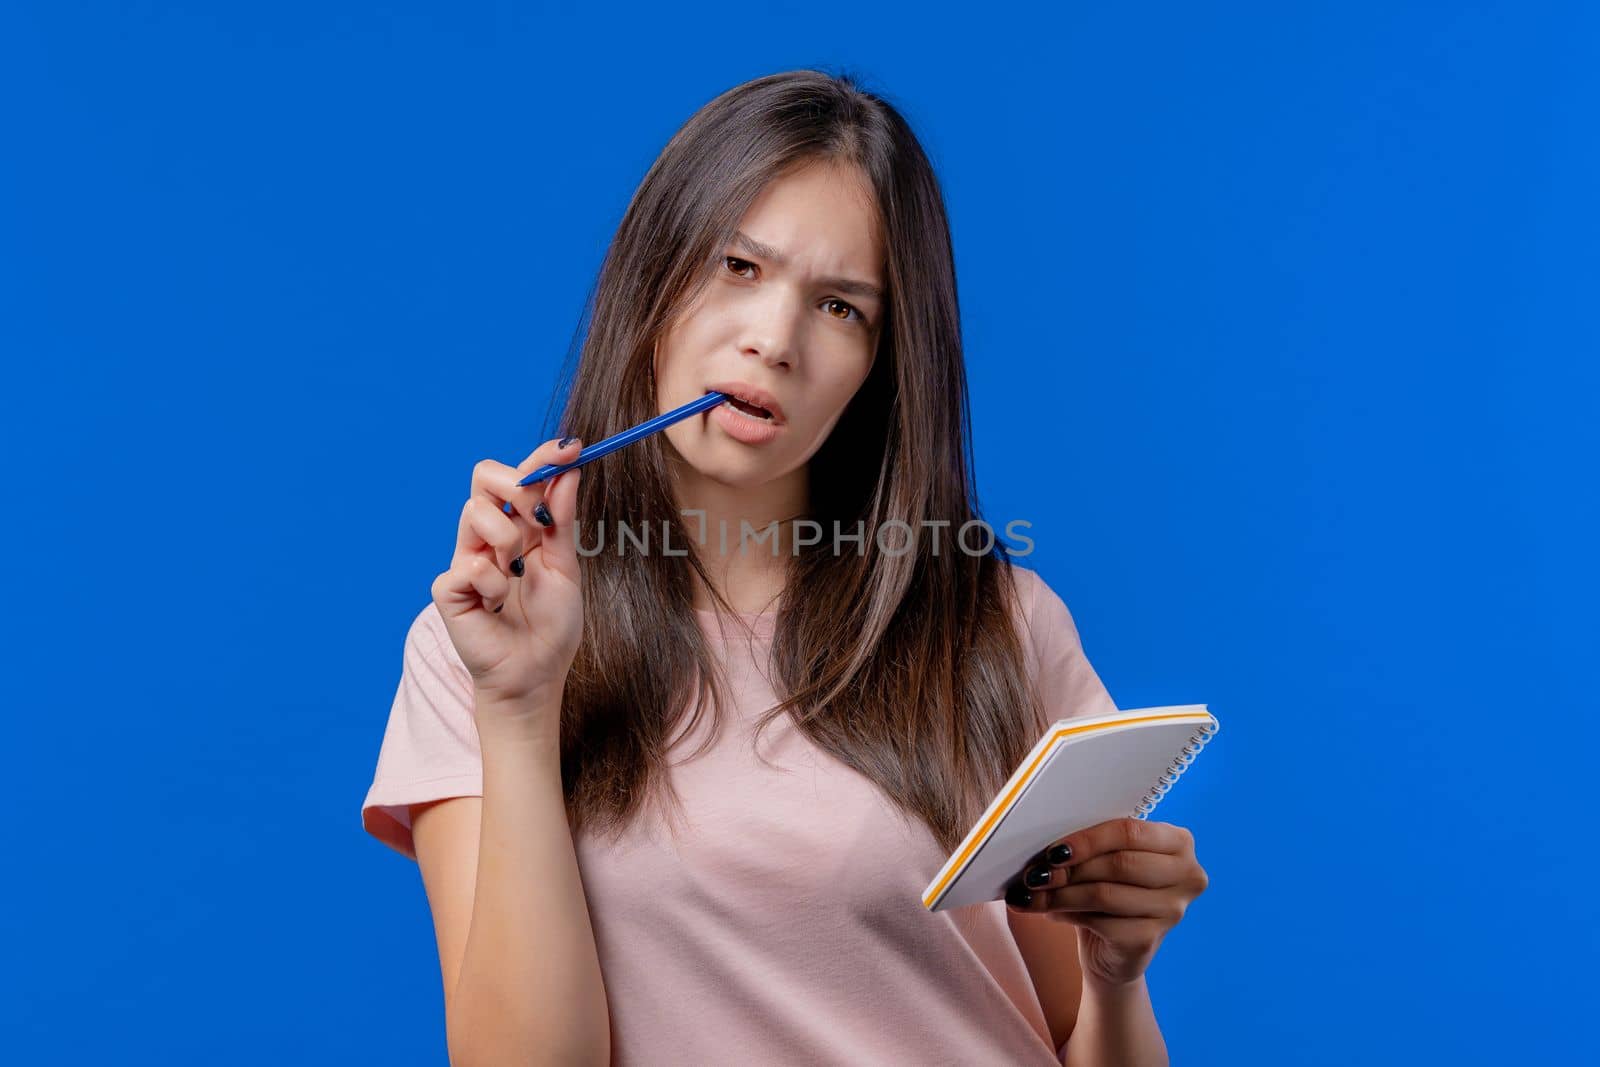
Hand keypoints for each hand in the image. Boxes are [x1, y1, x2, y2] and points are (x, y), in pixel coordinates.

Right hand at [430, 436, 585, 712]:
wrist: (536, 674)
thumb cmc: (550, 625)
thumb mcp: (565, 566)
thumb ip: (561, 520)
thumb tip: (568, 470)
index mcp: (519, 527)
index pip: (520, 475)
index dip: (542, 457)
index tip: (571, 448)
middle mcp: (488, 536)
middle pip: (484, 476)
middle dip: (516, 485)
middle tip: (537, 516)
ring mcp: (465, 558)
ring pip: (474, 513)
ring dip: (507, 541)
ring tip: (516, 575)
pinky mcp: (448, 588)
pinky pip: (469, 566)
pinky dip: (494, 585)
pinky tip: (498, 607)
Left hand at [1004, 818, 1207, 988]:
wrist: (1114, 949)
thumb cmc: (1110, 889)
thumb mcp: (1105, 860)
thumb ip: (1090, 847)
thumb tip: (1049, 849)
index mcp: (1178, 842)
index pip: (1130, 831)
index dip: (1087, 840)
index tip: (1053, 850)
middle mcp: (1186, 875)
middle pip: (1119, 863)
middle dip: (1071, 869)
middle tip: (1035, 874)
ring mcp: (1173, 911)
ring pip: (1105, 894)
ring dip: (1061, 894)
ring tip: (1033, 894)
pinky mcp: (1150, 939)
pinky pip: (1100, 922)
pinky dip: (1068, 915)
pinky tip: (1052, 913)